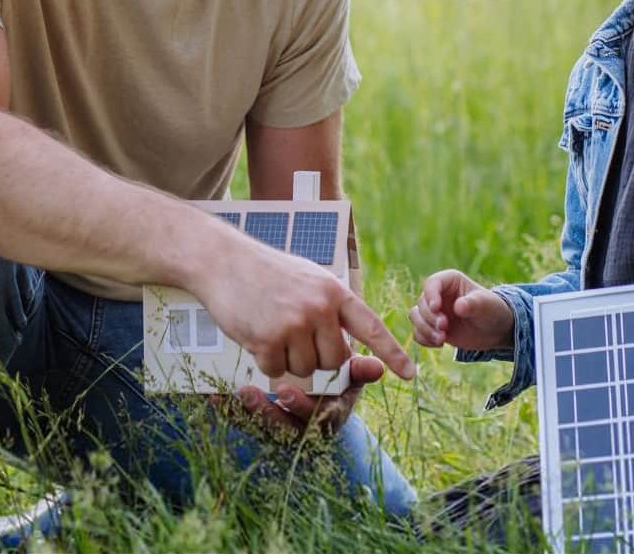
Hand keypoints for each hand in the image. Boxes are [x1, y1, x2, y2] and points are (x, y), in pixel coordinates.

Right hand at [194, 237, 414, 382]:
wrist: (222, 259)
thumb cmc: (265, 272)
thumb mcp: (307, 280)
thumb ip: (330, 311)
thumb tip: (349, 353)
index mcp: (333, 291)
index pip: (370, 326)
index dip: (391, 352)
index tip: (411, 374)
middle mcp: (319, 307)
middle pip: (334, 360)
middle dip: (316, 356)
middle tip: (291, 331)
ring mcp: (294, 323)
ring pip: (306, 369)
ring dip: (288, 358)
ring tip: (270, 325)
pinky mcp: (269, 338)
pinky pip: (276, 369)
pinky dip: (264, 358)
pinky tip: (255, 331)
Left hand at [232, 352, 382, 436]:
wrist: (313, 380)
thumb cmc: (335, 373)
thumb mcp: (348, 370)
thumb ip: (357, 369)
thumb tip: (378, 368)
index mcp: (329, 414)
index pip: (318, 418)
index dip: (301, 409)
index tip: (283, 394)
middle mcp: (306, 427)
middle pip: (288, 428)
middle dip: (272, 413)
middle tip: (251, 392)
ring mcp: (284, 427)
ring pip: (267, 428)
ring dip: (253, 412)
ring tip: (240, 392)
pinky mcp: (263, 423)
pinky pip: (245, 423)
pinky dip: (231, 412)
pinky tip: (215, 397)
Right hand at [409, 269, 514, 353]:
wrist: (495, 330)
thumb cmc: (492, 310)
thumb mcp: (486, 305)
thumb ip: (472, 304)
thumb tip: (458, 307)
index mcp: (449, 281)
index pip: (431, 283)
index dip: (431, 295)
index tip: (436, 308)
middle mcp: (437, 294)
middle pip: (421, 303)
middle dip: (430, 317)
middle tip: (444, 328)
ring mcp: (433, 311)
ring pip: (415, 317)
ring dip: (425, 329)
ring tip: (441, 340)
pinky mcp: (431, 327)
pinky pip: (418, 332)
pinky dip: (424, 339)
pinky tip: (439, 344)